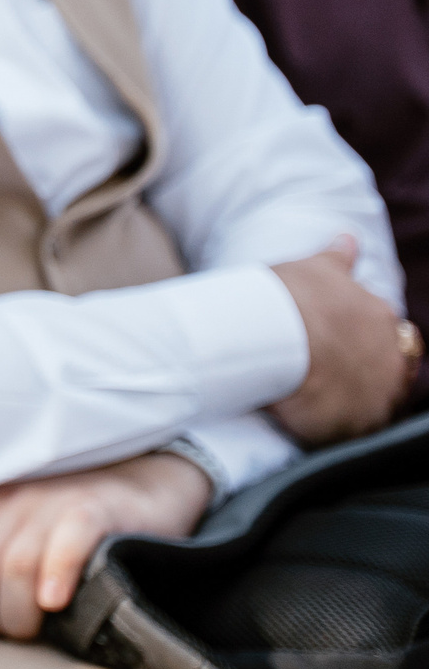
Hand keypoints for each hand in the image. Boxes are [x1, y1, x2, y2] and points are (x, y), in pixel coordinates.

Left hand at [0, 452, 210, 639]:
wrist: (145, 485)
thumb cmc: (68, 524)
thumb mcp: (10, 532)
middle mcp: (3, 499)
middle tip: (14, 632)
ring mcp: (47, 502)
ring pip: (12, 569)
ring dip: (21, 615)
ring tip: (41, 627)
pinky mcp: (94, 508)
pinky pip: (65, 543)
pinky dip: (57, 576)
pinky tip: (58, 602)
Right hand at [271, 237, 407, 446]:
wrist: (276, 334)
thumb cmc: (292, 296)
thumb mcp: (315, 267)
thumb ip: (337, 256)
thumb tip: (349, 236)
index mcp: (384, 320)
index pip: (392, 336)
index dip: (367, 341)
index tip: (341, 344)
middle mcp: (392, 359)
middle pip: (389, 372)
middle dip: (366, 373)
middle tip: (327, 373)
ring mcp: (379, 394)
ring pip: (375, 403)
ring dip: (352, 402)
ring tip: (316, 400)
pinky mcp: (358, 425)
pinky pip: (352, 432)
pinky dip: (335, 428)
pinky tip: (310, 421)